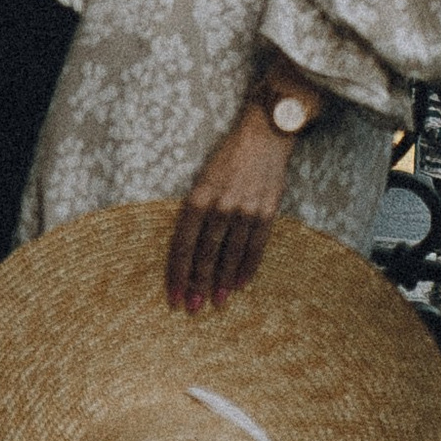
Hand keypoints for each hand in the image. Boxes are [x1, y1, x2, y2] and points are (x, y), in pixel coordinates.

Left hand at [166, 105, 298, 311]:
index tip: (173, 296)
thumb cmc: (228, 157)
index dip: (177, 273)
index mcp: (198, 195)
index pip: (182, 243)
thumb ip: (196, 210)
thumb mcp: (203, 178)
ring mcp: (245, 208)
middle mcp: (220, 204)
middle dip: (198, 283)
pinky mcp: (267, 209)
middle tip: (193, 308)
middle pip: (205, 253)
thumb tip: (187, 250)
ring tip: (217, 302)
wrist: (264, 132)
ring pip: (230, 253)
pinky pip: (256, 245)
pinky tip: (241, 285)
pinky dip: (248, 267)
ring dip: (223, 281)